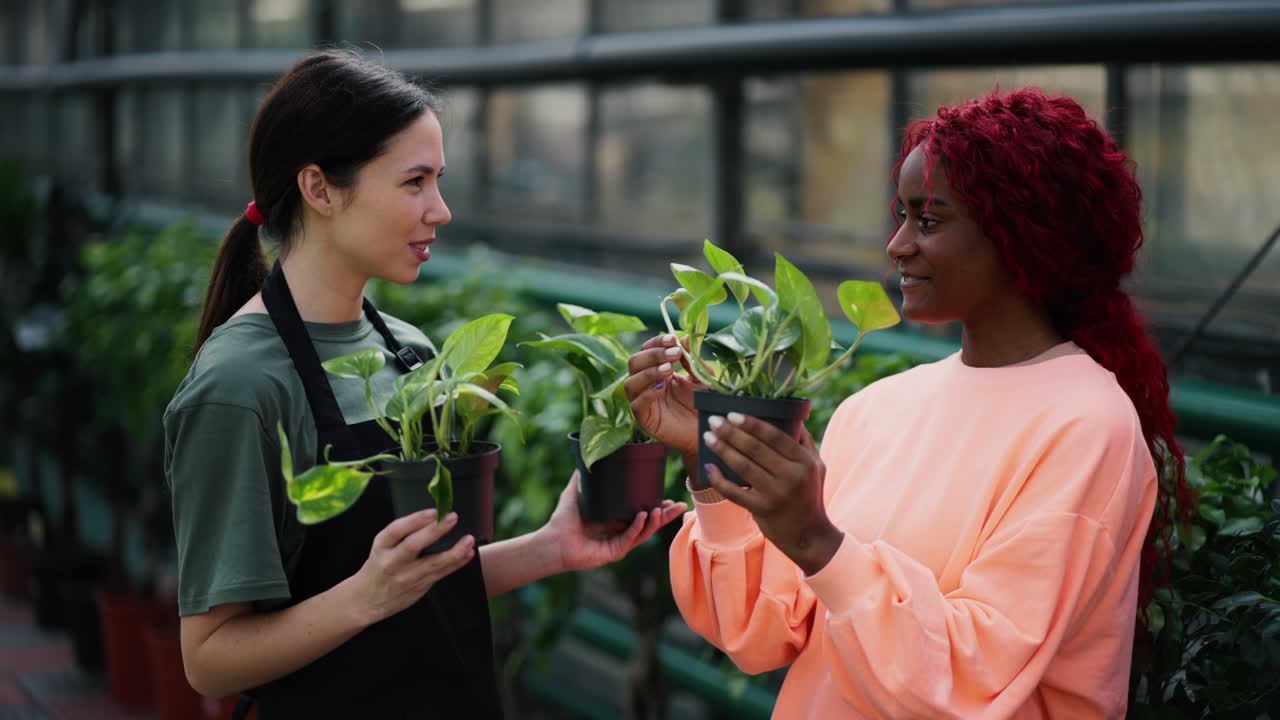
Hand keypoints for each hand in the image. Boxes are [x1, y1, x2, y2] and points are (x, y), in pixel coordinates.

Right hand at [351, 509, 474, 625]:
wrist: (367, 600)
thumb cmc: (377, 568)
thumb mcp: (382, 547)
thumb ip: (403, 534)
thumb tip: (433, 517)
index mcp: (381, 547)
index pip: (396, 530)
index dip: (415, 520)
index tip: (432, 511)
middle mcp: (392, 562)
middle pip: (413, 545)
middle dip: (435, 531)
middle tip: (452, 517)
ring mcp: (406, 576)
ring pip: (432, 563)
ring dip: (454, 551)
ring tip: (468, 540)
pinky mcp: (419, 587)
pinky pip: (440, 573)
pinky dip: (456, 563)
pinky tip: (467, 554)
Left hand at [545, 472, 686, 572]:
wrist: (553, 541)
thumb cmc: (563, 519)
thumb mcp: (576, 492)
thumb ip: (582, 476)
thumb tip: (587, 455)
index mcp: (617, 519)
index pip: (643, 512)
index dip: (658, 506)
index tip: (670, 497)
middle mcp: (621, 531)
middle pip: (650, 523)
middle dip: (666, 515)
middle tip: (680, 505)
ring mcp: (620, 543)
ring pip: (644, 532)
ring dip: (655, 521)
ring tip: (661, 508)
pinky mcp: (614, 552)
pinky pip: (630, 539)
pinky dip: (638, 527)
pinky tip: (644, 516)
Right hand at [624, 334, 701, 456]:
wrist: (710, 430)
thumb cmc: (705, 404)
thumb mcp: (702, 377)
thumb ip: (692, 359)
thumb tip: (683, 338)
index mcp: (658, 371)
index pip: (647, 350)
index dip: (657, 343)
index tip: (672, 340)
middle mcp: (647, 384)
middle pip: (634, 362)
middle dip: (653, 354)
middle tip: (674, 354)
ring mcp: (644, 402)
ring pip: (630, 382)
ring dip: (649, 372)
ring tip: (669, 370)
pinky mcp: (645, 419)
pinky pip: (636, 404)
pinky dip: (647, 393)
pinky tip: (662, 388)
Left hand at [702, 413, 843, 575]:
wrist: (808, 535)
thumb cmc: (809, 494)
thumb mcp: (816, 466)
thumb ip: (804, 441)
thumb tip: (790, 414)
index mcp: (804, 462)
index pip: (774, 436)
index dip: (751, 423)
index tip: (732, 414)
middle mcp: (791, 477)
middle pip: (755, 449)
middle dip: (731, 432)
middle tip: (713, 421)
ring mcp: (775, 494)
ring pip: (743, 466)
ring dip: (722, 449)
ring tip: (708, 437)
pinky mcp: (761, 509)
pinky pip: (734, 491)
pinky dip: (718, 479)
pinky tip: (708, 466)